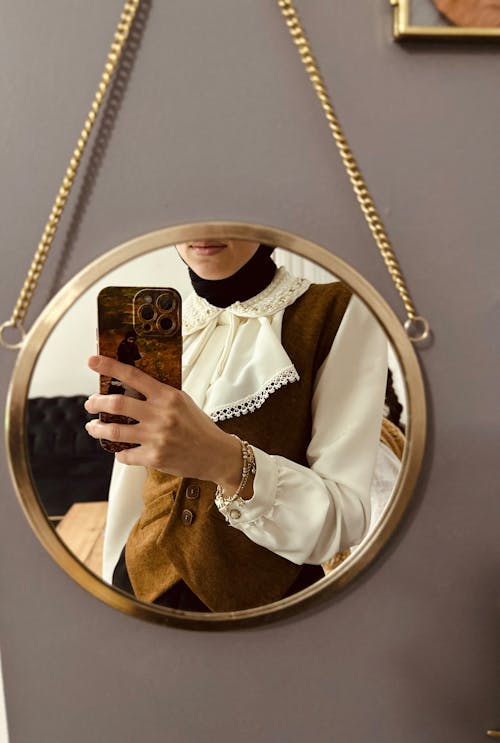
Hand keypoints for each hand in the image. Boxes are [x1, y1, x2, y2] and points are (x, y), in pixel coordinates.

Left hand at [84, 355, 242, 488]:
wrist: (216, 454)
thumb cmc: (199, 427)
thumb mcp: (183, 402)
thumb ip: (159, 395)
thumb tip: (130, 387)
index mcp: (168, 396)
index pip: (133, 376)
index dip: (110, 367)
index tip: (92, 361)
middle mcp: (161, 415)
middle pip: (117, 403)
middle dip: (96, 402)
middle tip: (90, 403)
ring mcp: (156, 437)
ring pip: (114, 430)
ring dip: (97, 428)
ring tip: (93, 426)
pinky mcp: (154, 457)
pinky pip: (125, 455)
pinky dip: (119, 452)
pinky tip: (120, 449)